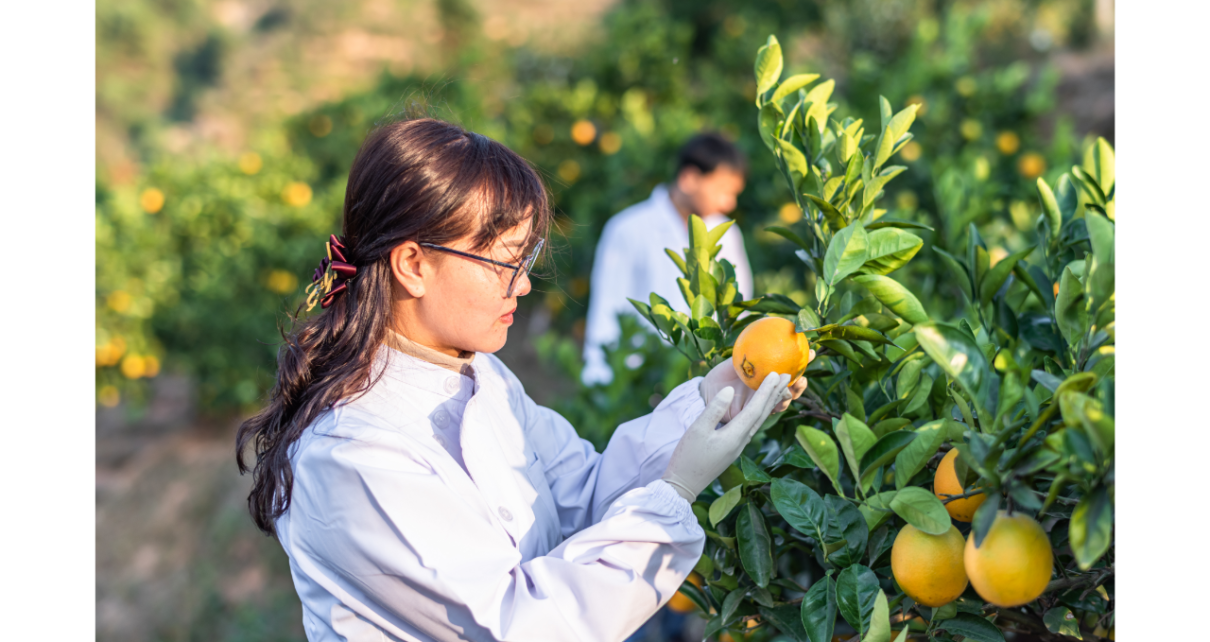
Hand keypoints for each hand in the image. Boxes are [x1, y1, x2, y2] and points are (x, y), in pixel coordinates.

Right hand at [662, 372, 790, 502]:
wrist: (684, 484)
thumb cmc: (688, 457)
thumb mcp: (698, 429)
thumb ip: (714, 409)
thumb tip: (730, 390)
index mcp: (735, 436)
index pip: (755, 409)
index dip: (766, 390)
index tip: (776, 374)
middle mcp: (742, 441)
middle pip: (763, 414)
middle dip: (775, 394)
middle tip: (788, 376)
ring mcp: (739, 446)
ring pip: (759, 420)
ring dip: (770, 402)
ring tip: (779, 388)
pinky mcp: (733, 448)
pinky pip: (752, 425)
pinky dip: (760, 412)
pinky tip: (760, 408)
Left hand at [698, 351, 813, 422]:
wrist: (706, 393)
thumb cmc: (722, 374)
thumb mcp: (737, 360)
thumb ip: (750, 350)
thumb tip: (764, 331)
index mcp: (767, 378)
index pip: (790, 371)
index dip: (802, 362)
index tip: (810, 352)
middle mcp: (767, 392)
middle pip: (791, 389)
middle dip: (801, 383)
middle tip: (803, 376)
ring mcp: (762, 404)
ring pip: (783, 401)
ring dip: (791, 394)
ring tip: (793, 387)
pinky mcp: (753, 416)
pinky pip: (768, 411)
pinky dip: (775, 404)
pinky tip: (779, 397)